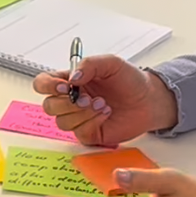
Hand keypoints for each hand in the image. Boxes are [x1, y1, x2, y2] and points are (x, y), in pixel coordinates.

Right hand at [33, 55, 178, 146]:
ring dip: (82, 113)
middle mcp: (71, 101)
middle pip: (49, 106)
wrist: (150, 99)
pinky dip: (92, 123)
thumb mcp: (111, 63)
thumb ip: (89, 65)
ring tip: (103, 105)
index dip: (47, 86)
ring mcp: (79, 118)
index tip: (65, 86)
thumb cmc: (130, 80)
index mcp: (71, 81)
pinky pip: (79, 133)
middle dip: (67, 104)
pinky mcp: (90, 133)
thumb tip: (71, 79)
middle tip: (89, 98)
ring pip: (62, 122)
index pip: (43, 84)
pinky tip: (105, 115)